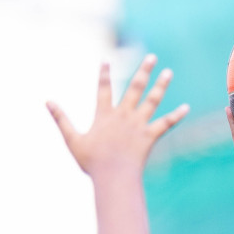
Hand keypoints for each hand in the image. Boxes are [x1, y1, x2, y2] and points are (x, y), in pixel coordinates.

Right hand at [48, 54, 188, 179]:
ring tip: (168, 72)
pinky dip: (176, 116)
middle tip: (152, 57)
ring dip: (161, 85)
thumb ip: (61, 119)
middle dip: (143, 71)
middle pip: (135, 87)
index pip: (103, 89)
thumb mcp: (72, 140)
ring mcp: (138, 125)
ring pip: (152, 100)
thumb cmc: (92, 162)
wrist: (113, 176)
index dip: (104, 74)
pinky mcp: (150, 136)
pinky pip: (165, 123)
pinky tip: (186, 108)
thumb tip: (47, 101)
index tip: (105, 61)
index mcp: (104, 115)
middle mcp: (123, 115)